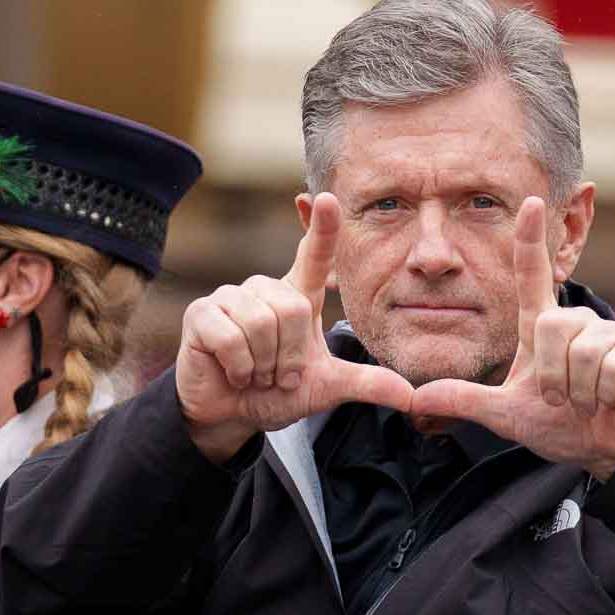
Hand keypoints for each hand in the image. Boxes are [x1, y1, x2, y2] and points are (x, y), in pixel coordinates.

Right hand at [175, 192, 413, 462]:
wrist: (230, 416)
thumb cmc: (275, 393)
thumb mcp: (325, 388)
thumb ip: (365, 385)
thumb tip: (412, 396)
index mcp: (296, 297)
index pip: (313, 256)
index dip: (322, 229)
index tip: (330, 199)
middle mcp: (264, 289)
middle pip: (292, 310)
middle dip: (289, 357)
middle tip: (278, 376)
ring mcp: (230, 298)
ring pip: (261, 323)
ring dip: (264, 365)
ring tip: (255, 374)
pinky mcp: (202, 314)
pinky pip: (231, 337)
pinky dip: (239, 367)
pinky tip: (234, 374)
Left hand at [410, 197, 614, 480]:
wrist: (602, 448)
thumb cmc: (557, 423)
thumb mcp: (503, 414)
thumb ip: (464, 401)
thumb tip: (415, 399)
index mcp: (542, 326)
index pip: (533, 275)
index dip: (530, 240)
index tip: (530, 200)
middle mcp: (576, 320)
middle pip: (553, 326)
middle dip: (550, 377)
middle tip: (560, 399)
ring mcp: (609, 333)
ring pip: (582, 351)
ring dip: (578, 392)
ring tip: (586, 401)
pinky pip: (612, 367)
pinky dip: (606, 395)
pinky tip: (611, 399)